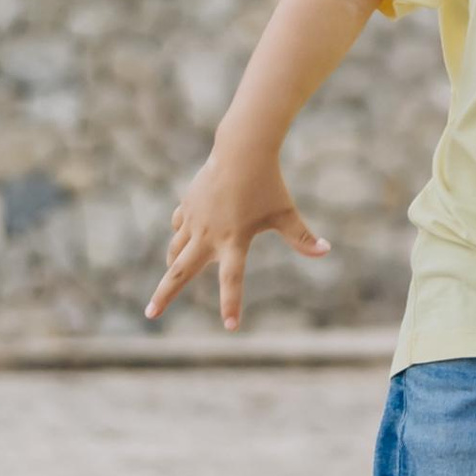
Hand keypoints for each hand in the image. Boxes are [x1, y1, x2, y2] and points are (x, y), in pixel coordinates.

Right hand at [147, 150, 327, 329]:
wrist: (241, 149)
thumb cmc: (268, 183)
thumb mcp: (286, 212)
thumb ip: (302, 237)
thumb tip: (326, 251)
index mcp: (234, 240)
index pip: (232, 279)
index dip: (232, 303)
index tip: (230, 326)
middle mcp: (209, 234)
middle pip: (180, 271)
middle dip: (164, 295)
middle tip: (150, 313)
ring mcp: (194, 219)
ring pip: (176, 249)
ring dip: (173, 265)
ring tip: (169, 279)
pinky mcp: (187, 205)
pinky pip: (178, 226)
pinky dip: (178, 235)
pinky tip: (181, 238)